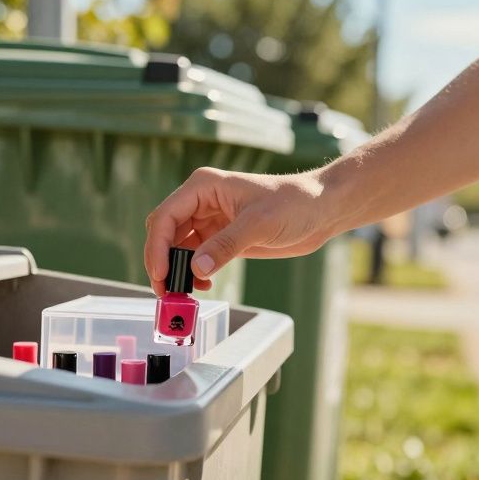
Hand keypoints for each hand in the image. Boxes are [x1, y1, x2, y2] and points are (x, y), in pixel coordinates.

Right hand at [144, 167, 339, 293]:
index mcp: (204, 186)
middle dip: (162, 261)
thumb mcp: (259, 224)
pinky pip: (195, 256)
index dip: (157, 247)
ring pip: (178, 247)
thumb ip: (225, 246)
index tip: (161, 274)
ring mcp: (211, 220)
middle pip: (165, 232)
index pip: (165, 216)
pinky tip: (202, 285)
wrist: (321, 210)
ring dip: (176, 270)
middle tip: (166, 290)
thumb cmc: (294, 203)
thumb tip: (196, 269)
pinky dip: (193, 273)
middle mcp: (202, 201)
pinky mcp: (222, 237)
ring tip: (183, 293)